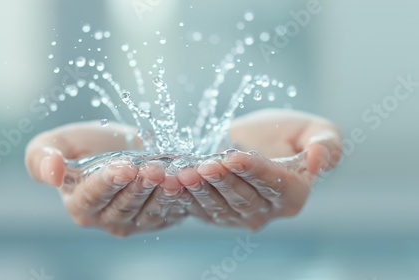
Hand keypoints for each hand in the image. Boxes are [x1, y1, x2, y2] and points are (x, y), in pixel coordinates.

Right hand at [25, 122, 189, 235]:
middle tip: (152, 168)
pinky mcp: (155, 219)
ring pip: (147, 210)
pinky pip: (167, 211)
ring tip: (170, 174)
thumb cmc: (85, 145)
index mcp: (78, 204)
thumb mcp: (55, 143)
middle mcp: (104, 219)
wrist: (120, 146)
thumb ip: (41, 157)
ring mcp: (132, 222)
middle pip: (123, 205)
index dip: (107, 182)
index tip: (123, 167)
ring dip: (160, 193)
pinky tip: (183, 182)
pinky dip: (176, 198)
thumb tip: (51, 172)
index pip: (92, 197)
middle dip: (138, 186)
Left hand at [176, 109, 341, 230]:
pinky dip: (184, 196)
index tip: (233, 156)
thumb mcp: (315, 129)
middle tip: (205, 165)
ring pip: (219, 206)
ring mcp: (240, 216)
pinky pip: (198, 208)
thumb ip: (327, 144)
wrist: (252, 139)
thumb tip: (320, 161)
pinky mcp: (216, 214)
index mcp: (294, 193)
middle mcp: (268, 211)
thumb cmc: (285, 133)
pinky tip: (171, 183)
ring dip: (200, 190)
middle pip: (243, 197)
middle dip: (222, 180)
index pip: (273, 183)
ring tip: (185, 173)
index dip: (252, 170)